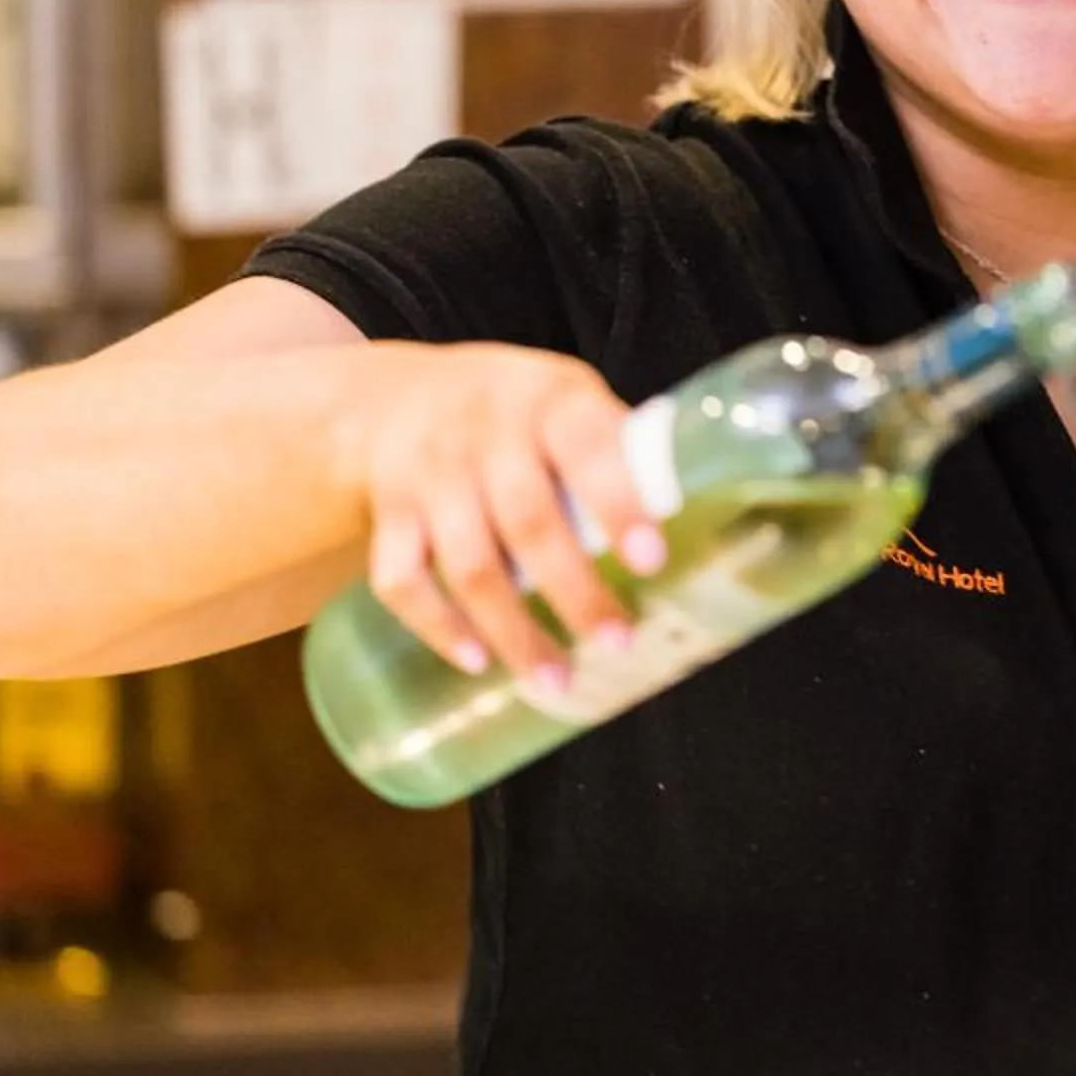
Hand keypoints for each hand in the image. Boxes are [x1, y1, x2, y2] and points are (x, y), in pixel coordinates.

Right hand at [341, 344, 666, 690]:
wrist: (392, 396)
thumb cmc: (512, 408)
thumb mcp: (566, 398)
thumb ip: (614, 447)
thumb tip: (688, 515)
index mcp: (547, 401)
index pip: (587, 448)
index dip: (619, 504)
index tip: (651, 560)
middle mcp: (483, 436)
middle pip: (529, 523)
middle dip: (575, 591)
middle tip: (618, 642)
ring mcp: (428, 478)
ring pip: (470, 564)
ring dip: (513, 629)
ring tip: (557, 679)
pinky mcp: (386, 516)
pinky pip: (401, 580)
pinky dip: (437, 626)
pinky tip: (477, 661)